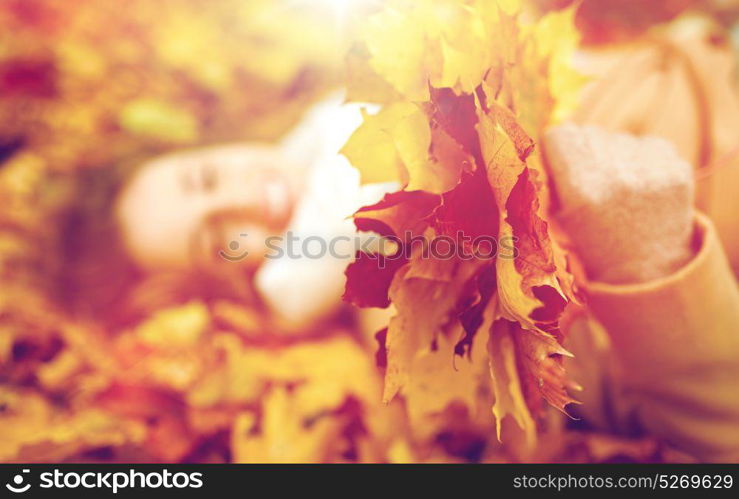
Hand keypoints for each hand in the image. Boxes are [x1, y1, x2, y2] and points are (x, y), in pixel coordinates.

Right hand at [544, 123, 694, 283]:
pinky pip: (650, 145)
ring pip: (620, 138)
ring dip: (615, 156)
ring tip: (620, 190)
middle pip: (589, 132)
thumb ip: (553, 181)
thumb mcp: (560, 221)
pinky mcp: (677, 170)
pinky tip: (642, 188)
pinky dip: (643, 161)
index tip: (561, 165)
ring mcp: (651, 172)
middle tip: (592, 182)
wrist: (650, 275)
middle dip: (586, 152)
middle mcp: (616, 177)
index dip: (557, 150)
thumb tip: (553, 145)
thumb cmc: (596, 247)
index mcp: (582, 192)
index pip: (560, 134)